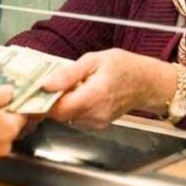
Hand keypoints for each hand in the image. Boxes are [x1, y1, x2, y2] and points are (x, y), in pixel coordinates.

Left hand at [42, 49, 176, 130]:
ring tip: (72, 87)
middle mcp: (94, 115)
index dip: (44, 101)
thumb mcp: (95, 60)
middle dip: (53, 101)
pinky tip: (81, 95)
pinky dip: (74, 108)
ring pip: (67, 118)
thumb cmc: (123, 67)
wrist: (147, 83)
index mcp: (93, 96)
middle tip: (54, 83)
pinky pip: (77, 119)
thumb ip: (69, 74)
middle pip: (60, 115)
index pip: (57, 108)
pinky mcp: (98, 126)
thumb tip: (46, 84)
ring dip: (64, 104)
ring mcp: (97, 123)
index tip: (37, 90)